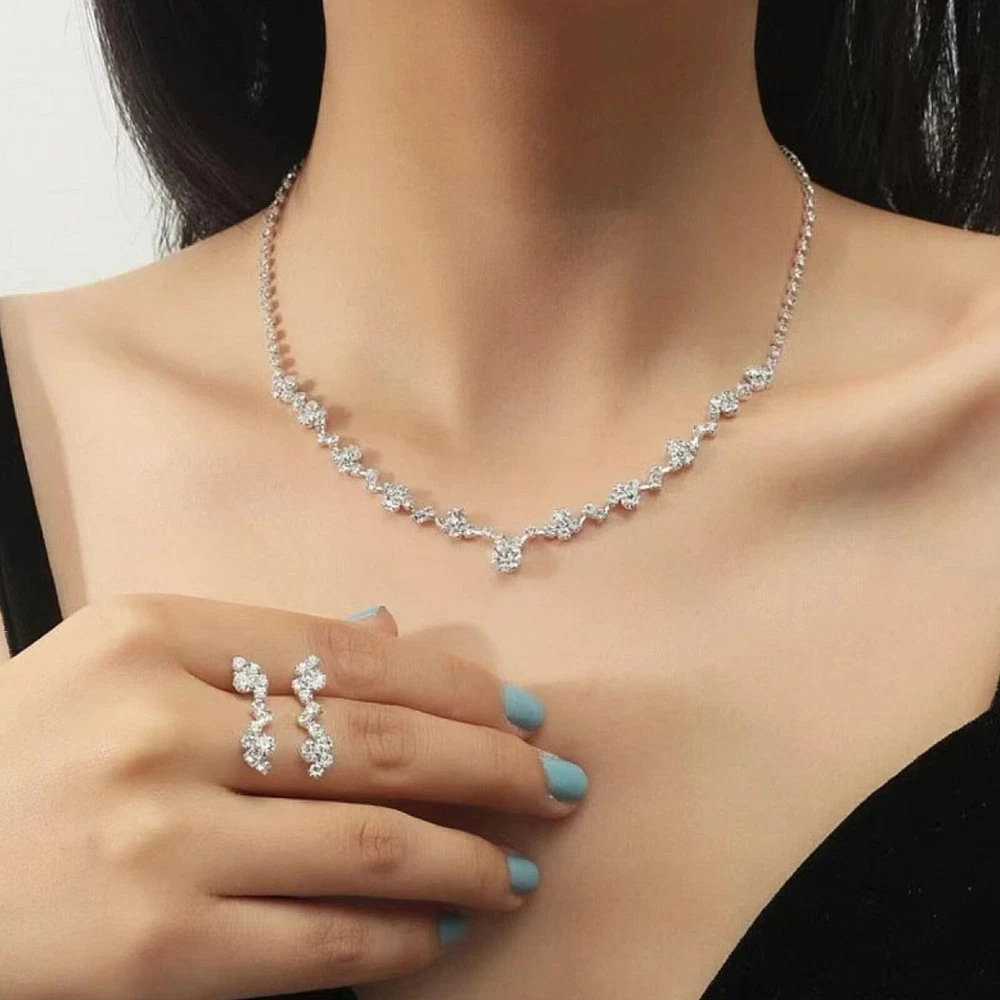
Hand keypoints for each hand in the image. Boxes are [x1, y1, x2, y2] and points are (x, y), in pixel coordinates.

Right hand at [0, 595, 586, 999]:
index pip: (347, 653)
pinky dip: (400, 938)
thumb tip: (388, 629)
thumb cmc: (28, 752)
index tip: (519, 712)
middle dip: (492, 767)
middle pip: (379, 743)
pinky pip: (318, 941)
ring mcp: (158, 838)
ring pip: (369, 844)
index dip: (453, 684)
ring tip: (516, 866)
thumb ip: (251, 646)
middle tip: (555, 784)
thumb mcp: (118, 663)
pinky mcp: (154, 948)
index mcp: (152, 636)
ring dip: (467, 859)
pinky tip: (442, 932)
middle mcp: (159, 726)